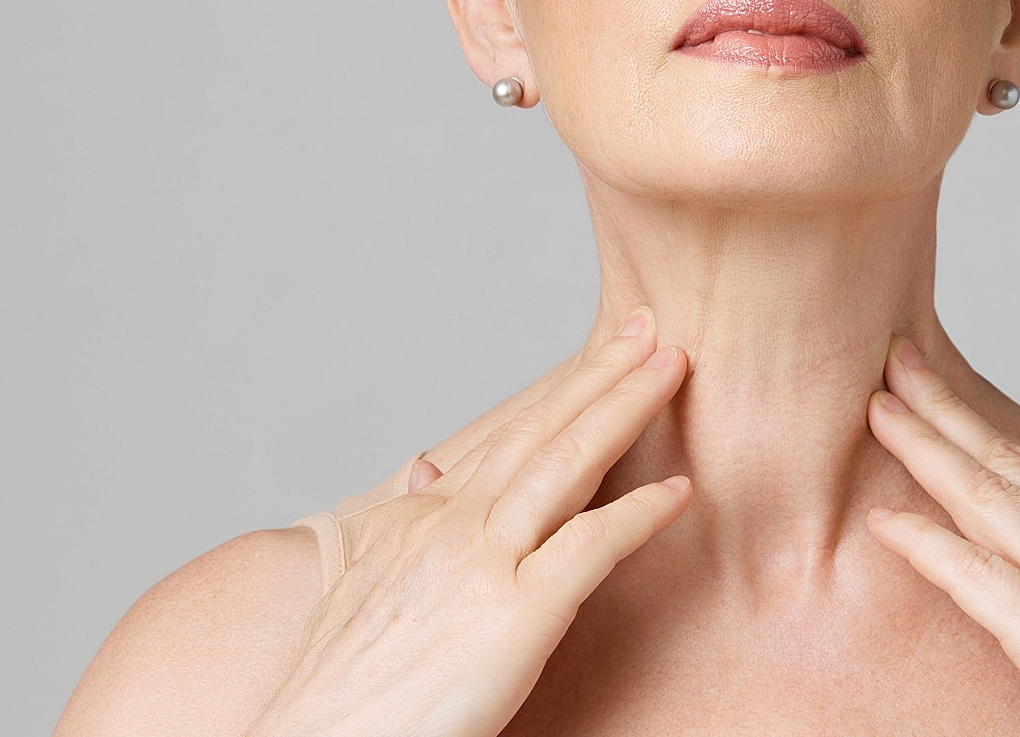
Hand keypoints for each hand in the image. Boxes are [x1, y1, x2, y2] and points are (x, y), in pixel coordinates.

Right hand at [245, 311, 690, 736]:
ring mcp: (480, 564)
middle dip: (599, 371)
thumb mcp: (359, 587)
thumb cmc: (338, 694)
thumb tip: (428, 470)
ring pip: (567, 462)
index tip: (601, 352)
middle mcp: (445, 524)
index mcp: (414, 519)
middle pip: (539, 429)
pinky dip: (641, 515)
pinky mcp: (512, 616)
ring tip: (673, 364)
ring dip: (626, 406)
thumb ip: (403, 528)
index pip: (504, 436)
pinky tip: (681, 494)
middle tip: (648, 324)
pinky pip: (591, 546)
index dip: (558, 391)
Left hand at [864, 338, 1019, 736]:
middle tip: (893, 362)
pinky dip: (926, 547)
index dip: (995, 432)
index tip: (952, 396)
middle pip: (1006, 463)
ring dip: (924, 449)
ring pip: (983, 499)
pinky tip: (884, 522)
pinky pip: (974, 582)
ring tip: (877, 409)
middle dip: (942, 410)